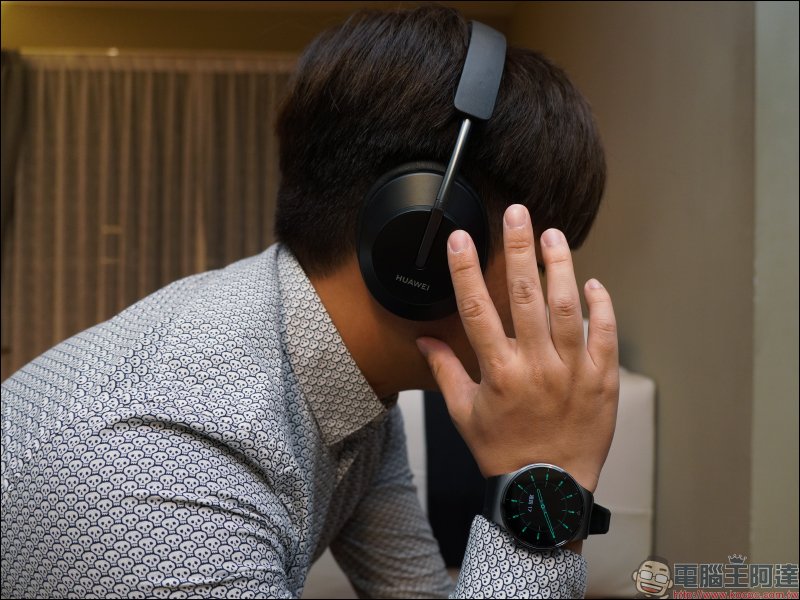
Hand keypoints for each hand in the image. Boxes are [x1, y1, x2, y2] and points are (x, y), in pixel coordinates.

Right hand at [416, 204, 618, 492]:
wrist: (545, 490)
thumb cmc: (502, 451)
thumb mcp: (463, 413)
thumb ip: (445, 370)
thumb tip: (425, 340)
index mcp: (498, 372)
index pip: (477, 309)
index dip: (466, 270)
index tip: (460, 238)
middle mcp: (535, 366)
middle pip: (525, 295)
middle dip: (518, 249)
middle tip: (517, 214)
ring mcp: (572, 371)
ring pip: (566, 307)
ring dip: (560, 266)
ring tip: (553, 235)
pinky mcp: (601, 379)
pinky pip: (603, 334)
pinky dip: (600, 306)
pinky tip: (592, 282)